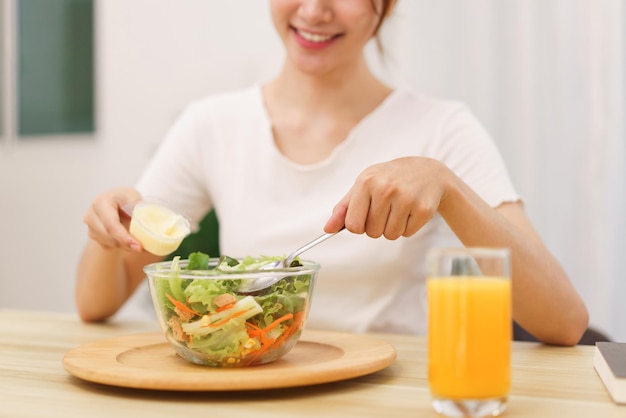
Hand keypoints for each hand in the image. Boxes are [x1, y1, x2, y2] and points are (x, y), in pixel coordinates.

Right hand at [82, 187, 142, 250]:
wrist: (115, 201)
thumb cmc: (125, 198)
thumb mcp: (134, 197)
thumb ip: (138, 209)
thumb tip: (147, 222)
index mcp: (101, 203)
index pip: (111, 225)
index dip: (124, 237)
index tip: (138, 247)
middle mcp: (91, 215)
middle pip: (109, 237)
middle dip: (127, 244)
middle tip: (143, 248)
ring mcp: (90, 226)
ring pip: (110, 243)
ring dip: (125, 245)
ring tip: (138, 239)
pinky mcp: (93, 235)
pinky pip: (109, 245)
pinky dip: (121, 245)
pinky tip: (128, 237)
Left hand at [324, 157, 450, 238]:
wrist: (428, 172)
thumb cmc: (389, 180)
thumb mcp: (364, 186)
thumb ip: (344, 208)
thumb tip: (327, 229)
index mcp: (366, 182)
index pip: (352, 225)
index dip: (358, 226)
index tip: (365, 216)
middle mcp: (385, 188)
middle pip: (371, 232)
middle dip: (377, 226)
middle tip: (386, 209)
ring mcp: (406, 198)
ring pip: (390, 235)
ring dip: (393, 228)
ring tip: (398, 209)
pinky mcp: (423, 209)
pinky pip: (407, 234)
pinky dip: (407, 227)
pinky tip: (411, 210)